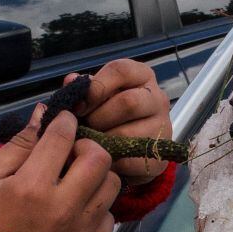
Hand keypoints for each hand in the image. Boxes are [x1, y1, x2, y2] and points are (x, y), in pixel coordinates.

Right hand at [0, 107, 119, 231]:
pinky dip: (96, 210)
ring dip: (96, 178)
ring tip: (76, 182)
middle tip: (71, 154)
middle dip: (87, 147)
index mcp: (31, 186)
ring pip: (111, 187)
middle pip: (100, 159)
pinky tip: (76, 211)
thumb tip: (44, 114)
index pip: (63, 137)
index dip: (64, 122)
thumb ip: (18, 144)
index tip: (62, 122)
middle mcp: (62, 209)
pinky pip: (109, 219)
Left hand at [67, 59, 171, 185]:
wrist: (130, 152)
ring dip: (101, 141)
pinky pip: (127, 159)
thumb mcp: (97, 96)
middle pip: (128, 102)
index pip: (121, 70)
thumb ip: (84, 88)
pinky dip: (107, 161)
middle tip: (85, 127)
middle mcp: (157, 98)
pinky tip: (100, 158)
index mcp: (141, 76)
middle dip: (98, 117)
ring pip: (127, 134)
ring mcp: (162, 128)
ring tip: (90, 143)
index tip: (78, 105)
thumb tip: (71, 81)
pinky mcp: (157, 156)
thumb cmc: (109, 115)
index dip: (95, 87)